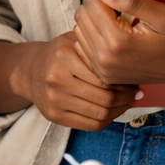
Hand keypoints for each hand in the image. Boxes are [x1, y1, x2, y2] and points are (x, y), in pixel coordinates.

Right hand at [6, 33, 140, 130]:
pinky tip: (112, 112)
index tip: (134, 81)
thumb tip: (129, 59)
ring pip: (99, 114)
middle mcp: (57, 79)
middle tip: (135, 93)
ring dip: (118, 111)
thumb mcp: (74, 39)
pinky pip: (89, 125)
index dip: (124, 82)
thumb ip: (97, 45)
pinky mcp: (54, 116)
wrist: (29, 70)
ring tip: (126, 103)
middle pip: (104, 98)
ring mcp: (54, 100)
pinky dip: (106, 120)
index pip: (104, 77)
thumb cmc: (59, 53)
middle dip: (125, 98)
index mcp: (64, 56)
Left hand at [72, 0, 164, 100]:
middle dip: (96, 7)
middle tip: (117, 8)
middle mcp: (105, 59)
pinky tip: (110, 36)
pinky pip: (83, 48)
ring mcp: (103, 70)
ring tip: (115, 21)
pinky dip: (92, 37)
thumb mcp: (163, 13)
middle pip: (82, 17)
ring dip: (92, 22)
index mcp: (118, 41)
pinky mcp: (104, 76)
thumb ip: (131, 1)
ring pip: (79, 32)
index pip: (91, 4)